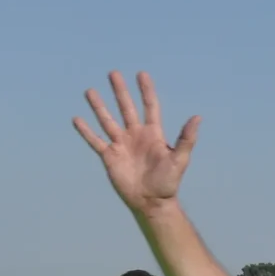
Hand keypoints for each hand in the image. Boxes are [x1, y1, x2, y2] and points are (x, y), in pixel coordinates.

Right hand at [73, 71, 198, 215]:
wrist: (151, 202)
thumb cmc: (168, 182)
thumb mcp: (180, 159)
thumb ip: (186, 138)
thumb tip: (197, 117)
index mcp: (152, 133)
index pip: (149, 106)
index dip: (146, 90)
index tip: (141, 74)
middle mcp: (135, 135)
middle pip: (126, 107)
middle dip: (120, 91)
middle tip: (113, 73)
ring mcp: (121, 145)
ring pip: (107, 120)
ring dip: (99, 106)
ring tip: (90, 91)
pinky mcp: (109, 156)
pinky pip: (95, 141)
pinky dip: (86, 131)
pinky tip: (77, 119)